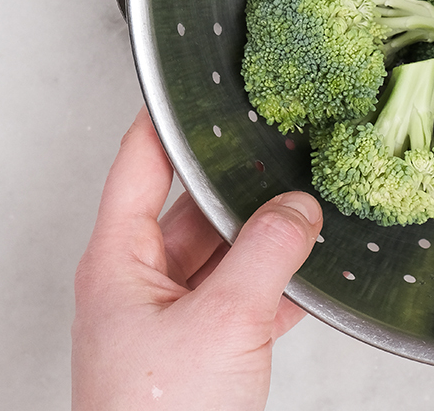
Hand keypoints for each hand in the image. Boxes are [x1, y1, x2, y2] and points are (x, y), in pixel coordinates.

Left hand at [72, 107, 322, 410]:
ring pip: (225, 251)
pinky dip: (280, 282)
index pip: (139, 163)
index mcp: (119, 262)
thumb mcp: (223, 321)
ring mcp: (174, 315)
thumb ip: (267, 253)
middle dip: (239, 179)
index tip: (202, 86)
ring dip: (266, 234)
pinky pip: (245, 294)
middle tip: (284, 142)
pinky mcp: (205, 346)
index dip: (169, 120)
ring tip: (311, 202)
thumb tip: (299, 208)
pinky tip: (315, 271)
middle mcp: (141, 282)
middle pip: (192, 206)